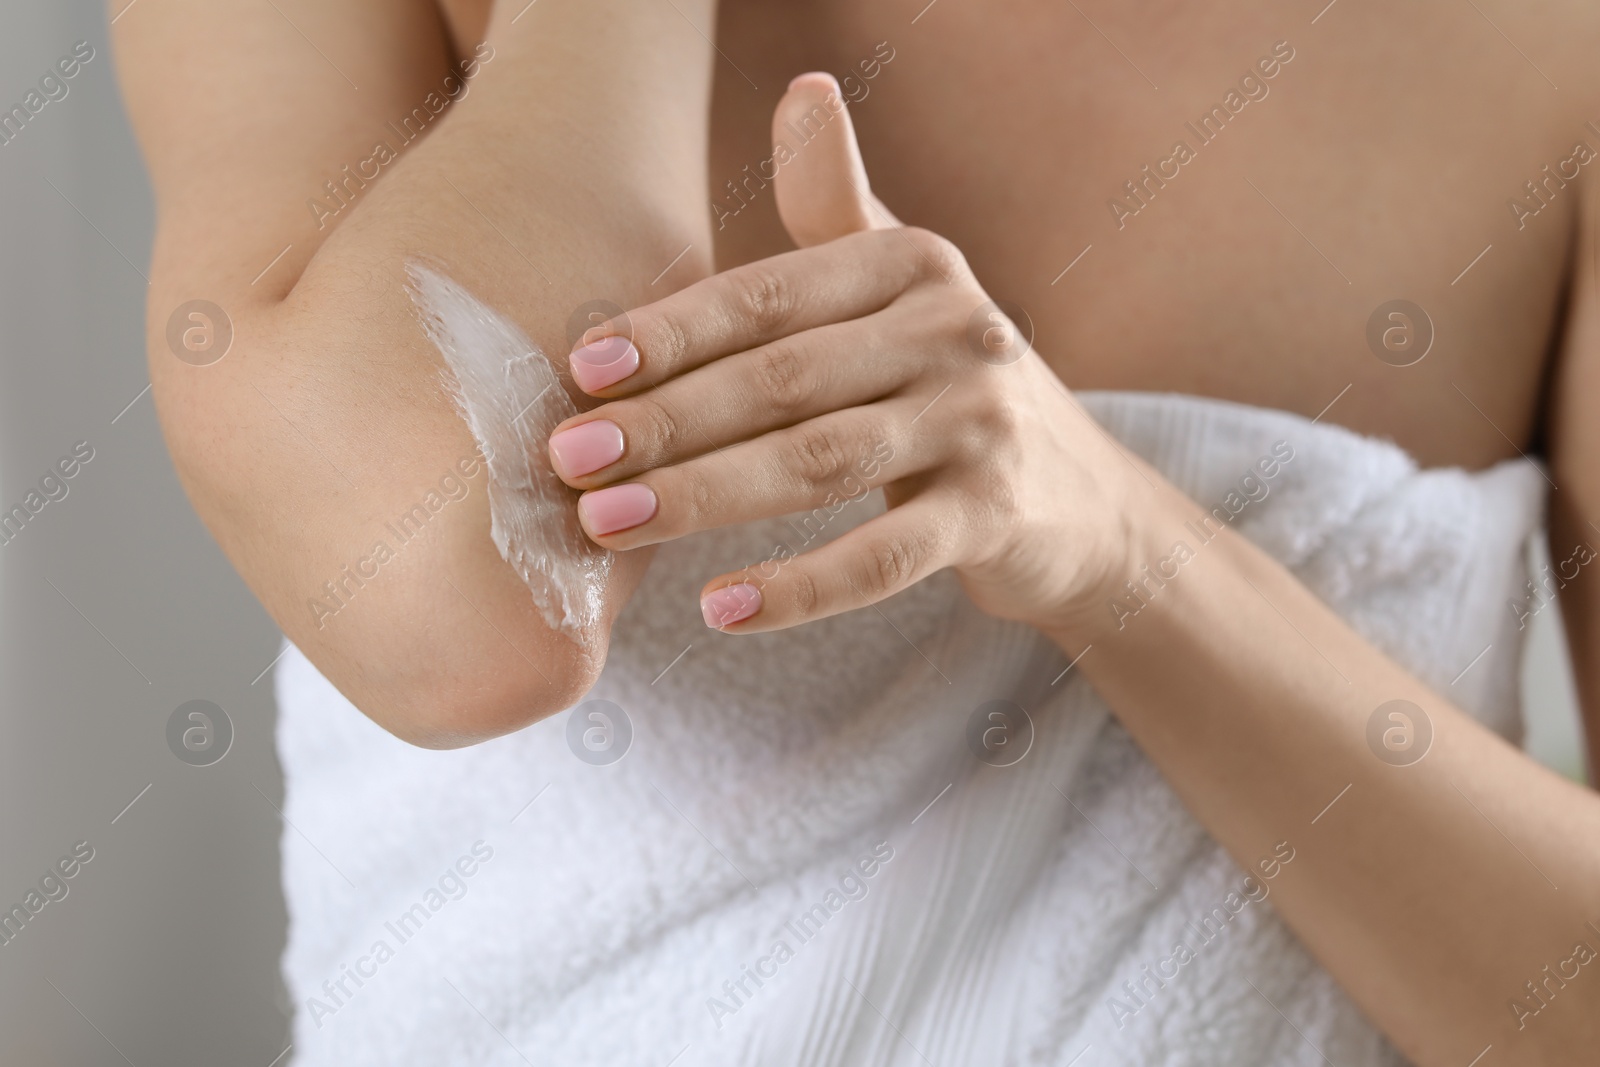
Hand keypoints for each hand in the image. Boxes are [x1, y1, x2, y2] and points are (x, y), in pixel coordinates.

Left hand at [545, 73, 1145, 635]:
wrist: (1079, 495)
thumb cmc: (950, 380)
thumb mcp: (903, 288)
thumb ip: (838, 204)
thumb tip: (803, 90)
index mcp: (911, 265)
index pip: (769, 297)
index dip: (670, 332)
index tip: (580, 371)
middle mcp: (953, 330)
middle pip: (781, 380)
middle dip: (663, 421)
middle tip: (567, 460)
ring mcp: (980, 425)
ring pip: (818, 463)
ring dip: (702, 497)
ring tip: (608, 523)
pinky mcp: (994, 517)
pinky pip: (881, 558)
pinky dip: (799, 588)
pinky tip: (719, 608)